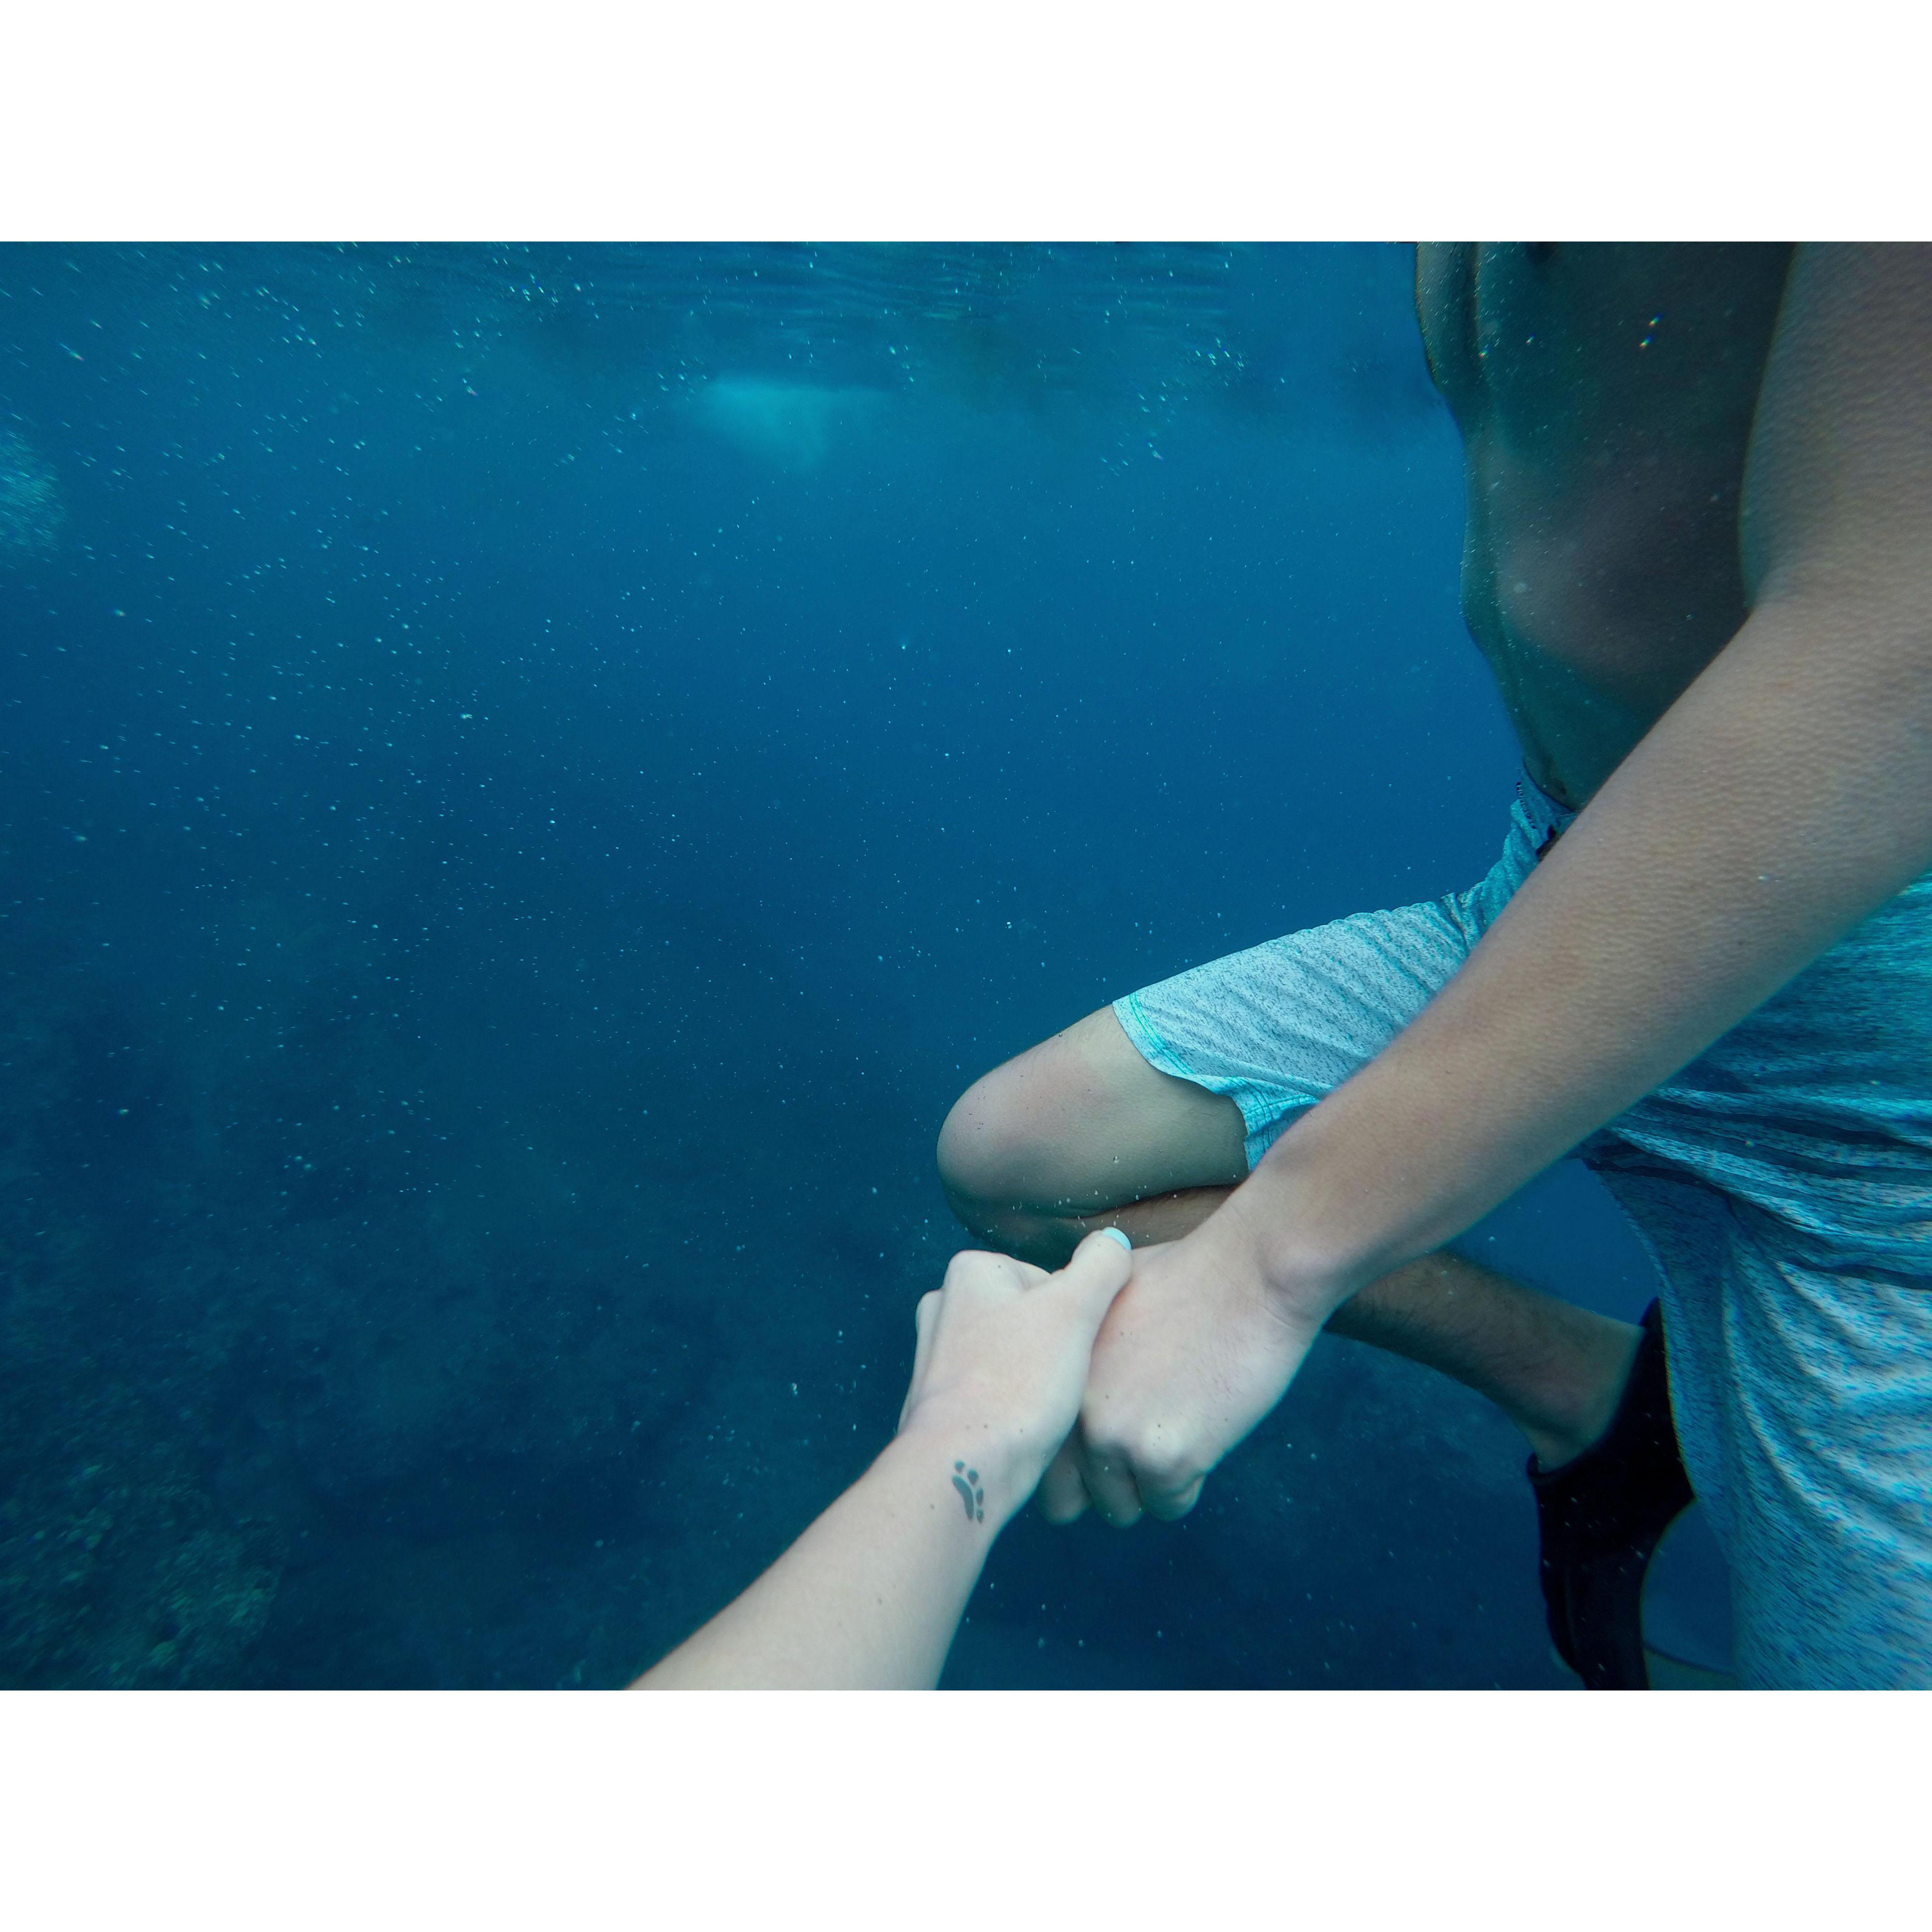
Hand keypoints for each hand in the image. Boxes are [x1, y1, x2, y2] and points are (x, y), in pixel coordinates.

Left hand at [895, 1230, 1132, 1526]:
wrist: (966, 1465)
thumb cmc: (1019, 1383)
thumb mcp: (1075, 1309)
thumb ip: (1102, 1265)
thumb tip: (1115, 1240)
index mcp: (972, 1270)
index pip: (1055, 1284)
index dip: (1081, 1321)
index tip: (1077, 1354)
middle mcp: (944, 1305)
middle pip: (1035, 1320)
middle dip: (1058, 1352)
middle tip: (1064, 1385)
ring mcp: (937, 1355)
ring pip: (1019, 1359)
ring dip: (1039, 1383)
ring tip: (1044, 1410)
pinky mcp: (941, 1400)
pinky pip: (997, 1394)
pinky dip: (1015, 1408)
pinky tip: (1024, 1429)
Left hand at [1039, 1224, 1329, 1526]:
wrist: (1249, 1273)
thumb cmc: (1189, 1273)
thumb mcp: (1104, 1295)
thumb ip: (1077, 1340)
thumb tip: (1066, 1371)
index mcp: (1050, 1370)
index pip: (1037, 1458)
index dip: (1071, 1460)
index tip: (1104, 1442)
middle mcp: (1068, 1407)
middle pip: (1069, 1499)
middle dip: (1103, 1482)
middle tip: (1146, 1442)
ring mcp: (1112, 1435)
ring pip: (1121, 1507)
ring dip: (1150, 1482)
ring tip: (1181, 1425)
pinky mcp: (1164, 1458)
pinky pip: (1169, 1504)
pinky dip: (1191, 1480)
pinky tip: (1207, 1429)